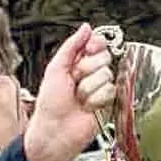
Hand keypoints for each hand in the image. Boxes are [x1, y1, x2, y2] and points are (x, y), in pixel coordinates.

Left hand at [21, 24, 117, 160]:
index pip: (97, 43)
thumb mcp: (55, 68)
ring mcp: (101, 89)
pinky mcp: (109, 104)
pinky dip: (96, 99)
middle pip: (104, 57)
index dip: (95, 45)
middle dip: (87, 69)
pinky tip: (88, 107)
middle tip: (75, 82)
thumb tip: (86, 28)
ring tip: (79, 99)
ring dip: (88, 88)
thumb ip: (71, 46)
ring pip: (107, 75)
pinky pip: (110, 91)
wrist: (55, 132)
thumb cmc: (50, 105)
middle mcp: (92, 74)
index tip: (88, 50)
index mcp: (78, 62)